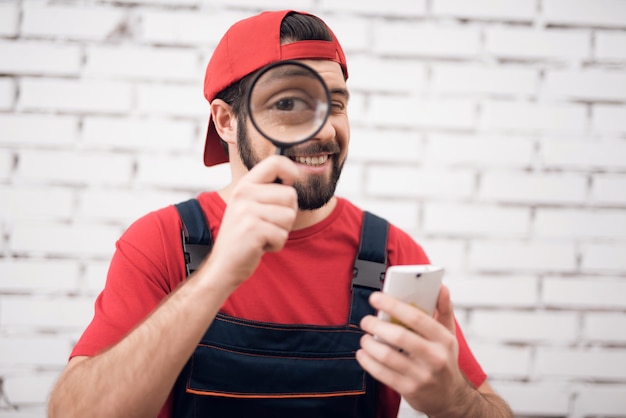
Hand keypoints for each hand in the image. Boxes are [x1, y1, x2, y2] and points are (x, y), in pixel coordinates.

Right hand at [206, 155, 298, 286]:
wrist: (223, 265)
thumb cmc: (243, 236)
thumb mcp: (250, 206)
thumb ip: (267, 191)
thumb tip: (297, 173)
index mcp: (245, 184)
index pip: (276, 162)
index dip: (292, 171)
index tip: (290, 185)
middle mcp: (244, 194)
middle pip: (291, 194)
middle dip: (287, 214)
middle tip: (268, 224)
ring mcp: (247, 211)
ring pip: (289, 216)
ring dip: (281, 231)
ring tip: (262, 235)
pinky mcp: (252, 230)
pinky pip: (282, 235)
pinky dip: (276, 245)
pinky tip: (259, 246)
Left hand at [356, 285, 471, 416]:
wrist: (450, 398)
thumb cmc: (444, 360)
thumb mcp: (449, 335)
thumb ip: (443, 309)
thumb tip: (442, 287)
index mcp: (444, 339)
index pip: (417, 318)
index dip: (394, 305)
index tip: (376, 297)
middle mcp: (435, 358)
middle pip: (400, 337)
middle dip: (377, 325)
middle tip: (366, 320)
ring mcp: (422, 375)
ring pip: (388, 356)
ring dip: (370, 344)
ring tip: (365, 337)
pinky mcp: (409, 389)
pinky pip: (382, 374)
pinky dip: (368, 362)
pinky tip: (363, 354)